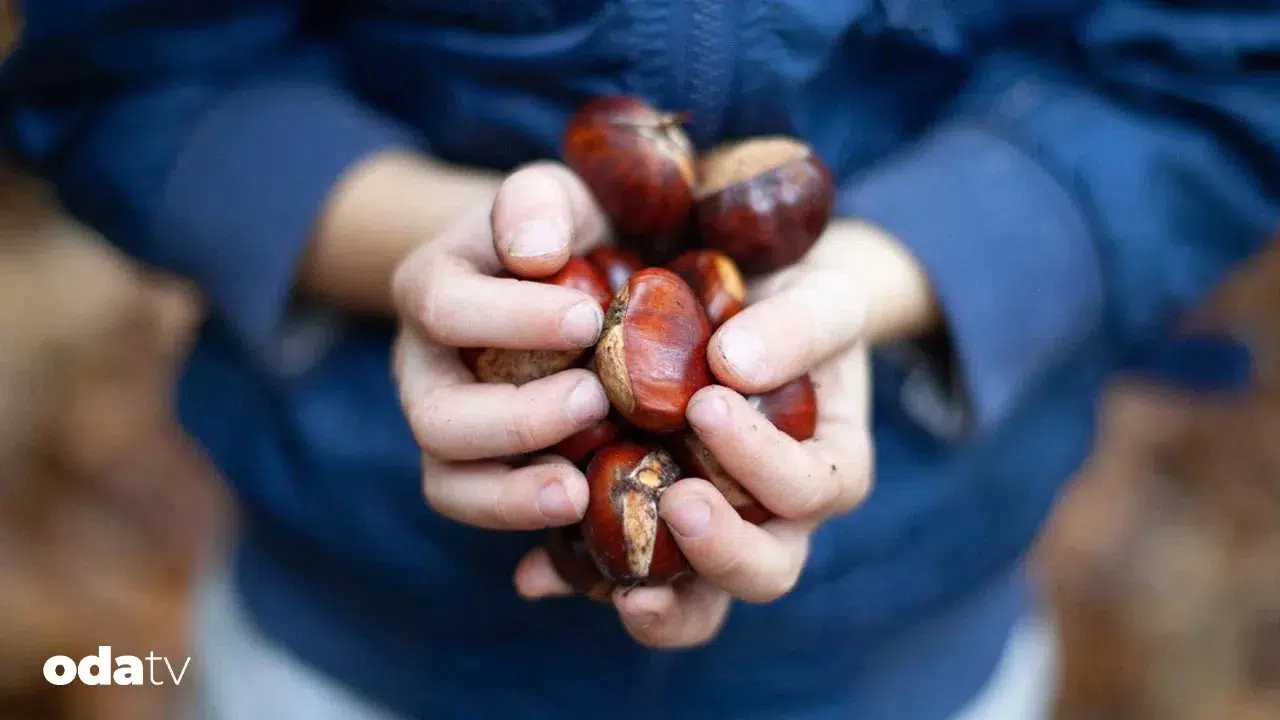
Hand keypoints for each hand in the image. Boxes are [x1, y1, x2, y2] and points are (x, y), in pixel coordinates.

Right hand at [392, 162, 616, 529]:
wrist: (568, 280)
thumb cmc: (562, 232)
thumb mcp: (555, 194)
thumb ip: (538, 202)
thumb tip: (535, 253)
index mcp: (431, 288)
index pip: (444, 307)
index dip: (512, 319)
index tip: (588, 319)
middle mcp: (423, 368)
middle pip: (437, 416)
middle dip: (516, 419)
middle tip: (596, 399)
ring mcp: (448, 427)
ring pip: (449, 482)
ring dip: (513, 494)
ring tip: (579, 488)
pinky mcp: (482, 473)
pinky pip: (486, 512)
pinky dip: (528, 519)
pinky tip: (584, 507)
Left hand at [515, 221, 937, 647]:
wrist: (750, 296)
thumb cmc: (797, 299)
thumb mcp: (821, 295)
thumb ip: (797, 326)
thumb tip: (734, 364)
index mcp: (829, 468)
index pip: (811, 488)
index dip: (764, 462)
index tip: (707, 404)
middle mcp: (775, 518)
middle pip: (766, 570)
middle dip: (723, 550)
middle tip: (679, 501)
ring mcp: (709, 532)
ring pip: (698, 602)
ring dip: (660, 599)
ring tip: (620, 585)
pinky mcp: (645, 528)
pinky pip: (617, 574)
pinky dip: (577, 577)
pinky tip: (534, 572)